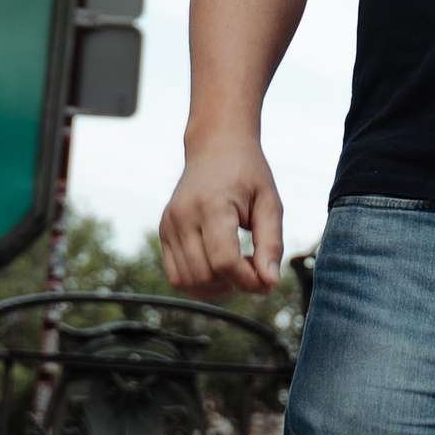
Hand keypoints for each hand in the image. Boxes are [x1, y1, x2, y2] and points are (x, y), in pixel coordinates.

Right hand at [160, 134, 284, 292]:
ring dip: (216, 287)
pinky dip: (199, 283)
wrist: (215, 147)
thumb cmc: (247, 174)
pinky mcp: (164, 231)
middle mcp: (183, 215)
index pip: (225, 261)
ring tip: (237, 269)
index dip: (248, 280)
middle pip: (205, 274)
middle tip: (255, 269)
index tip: (267, 280)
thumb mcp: (269, 203)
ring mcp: (169, 224)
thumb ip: (271, 244)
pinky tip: (219, 270)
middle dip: (235, 284)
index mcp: (211, 204)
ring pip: (188, 281)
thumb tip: (270, 282)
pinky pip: (176, 275)